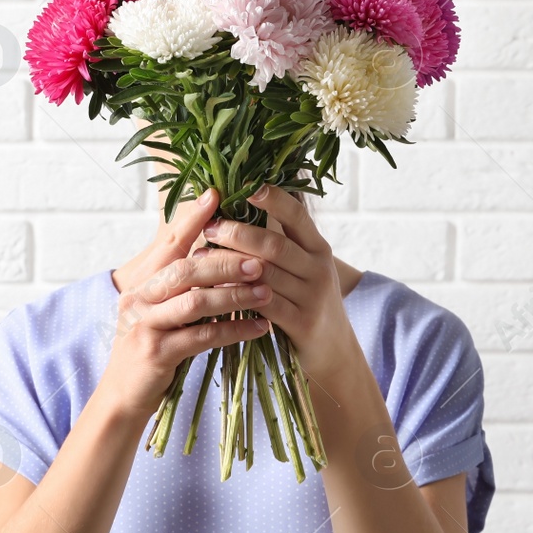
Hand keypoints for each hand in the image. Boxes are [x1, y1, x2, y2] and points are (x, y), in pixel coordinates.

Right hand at [100, 188, 274, 419]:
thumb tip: (215, 250)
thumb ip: (180, 282)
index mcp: (141, 282)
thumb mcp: (158, 308)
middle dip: (224, 262)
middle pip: (185, 270)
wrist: (121, 395)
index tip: (217, 195)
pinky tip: (259, 328)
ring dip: (234, 296)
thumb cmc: (149, 346)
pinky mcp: (157, 354)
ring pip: (195, 303)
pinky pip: (202, 338)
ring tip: (265, 291)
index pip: (169, 244)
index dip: (191, 219)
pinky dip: (233, 331)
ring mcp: (145, 326)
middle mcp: (139, 298)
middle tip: (259, 258)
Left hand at [199, 185, 358, 378]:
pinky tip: (215, 291)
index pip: (297, 215)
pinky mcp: (302, 323)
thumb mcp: (304, 267)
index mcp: (318, 247)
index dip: (273, 198)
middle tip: (210, 227)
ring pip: (265, 275)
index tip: (246, 185)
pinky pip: (264, 306)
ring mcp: (312, 297)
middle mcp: (318, 268)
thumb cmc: (307, 299)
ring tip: (200, 258)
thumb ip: (280, 243)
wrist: (333, 348)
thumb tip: (238, 207)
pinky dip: (238, 297)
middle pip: (274, 245)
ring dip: (228, 265)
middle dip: (238, 233)